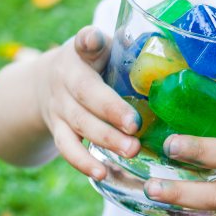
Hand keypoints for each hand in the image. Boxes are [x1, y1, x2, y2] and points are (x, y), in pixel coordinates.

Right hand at [39, 25, 141, 179]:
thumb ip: (127, 47)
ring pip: (79, 124)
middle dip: (111, 111)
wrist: (45, 82)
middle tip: (136, 126)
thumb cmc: (90, 63)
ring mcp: (59, 106)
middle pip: (86, 94)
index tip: (94, 41)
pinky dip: (83, 163)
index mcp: (81, 53)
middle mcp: (65, 78)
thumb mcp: (103, 47)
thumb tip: (171, 47)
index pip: (85, 42)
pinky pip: (67, 148)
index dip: (89, 41)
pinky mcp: (57, 129)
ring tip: (132, 151)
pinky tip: (102, 174)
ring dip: (106, 139)